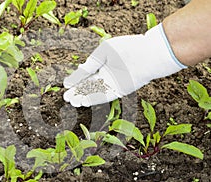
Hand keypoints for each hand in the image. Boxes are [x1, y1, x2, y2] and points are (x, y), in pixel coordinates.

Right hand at [63, 24, 186, 106]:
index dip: (76, 80)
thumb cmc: (127, 48)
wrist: (147, 54)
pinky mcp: (120, 91)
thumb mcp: (103, 52)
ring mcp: (113, 84)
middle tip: (66, 97)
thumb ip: (90, 63)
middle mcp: (107, 75)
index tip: (66, 85)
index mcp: (103, 64)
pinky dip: (93, 99)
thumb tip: (78, 70)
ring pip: (95, 93)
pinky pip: (104, 96)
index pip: (86, 74)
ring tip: (72, 101)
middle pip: (89, 86)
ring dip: (83, 98)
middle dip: (77, 92)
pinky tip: (83, 102)